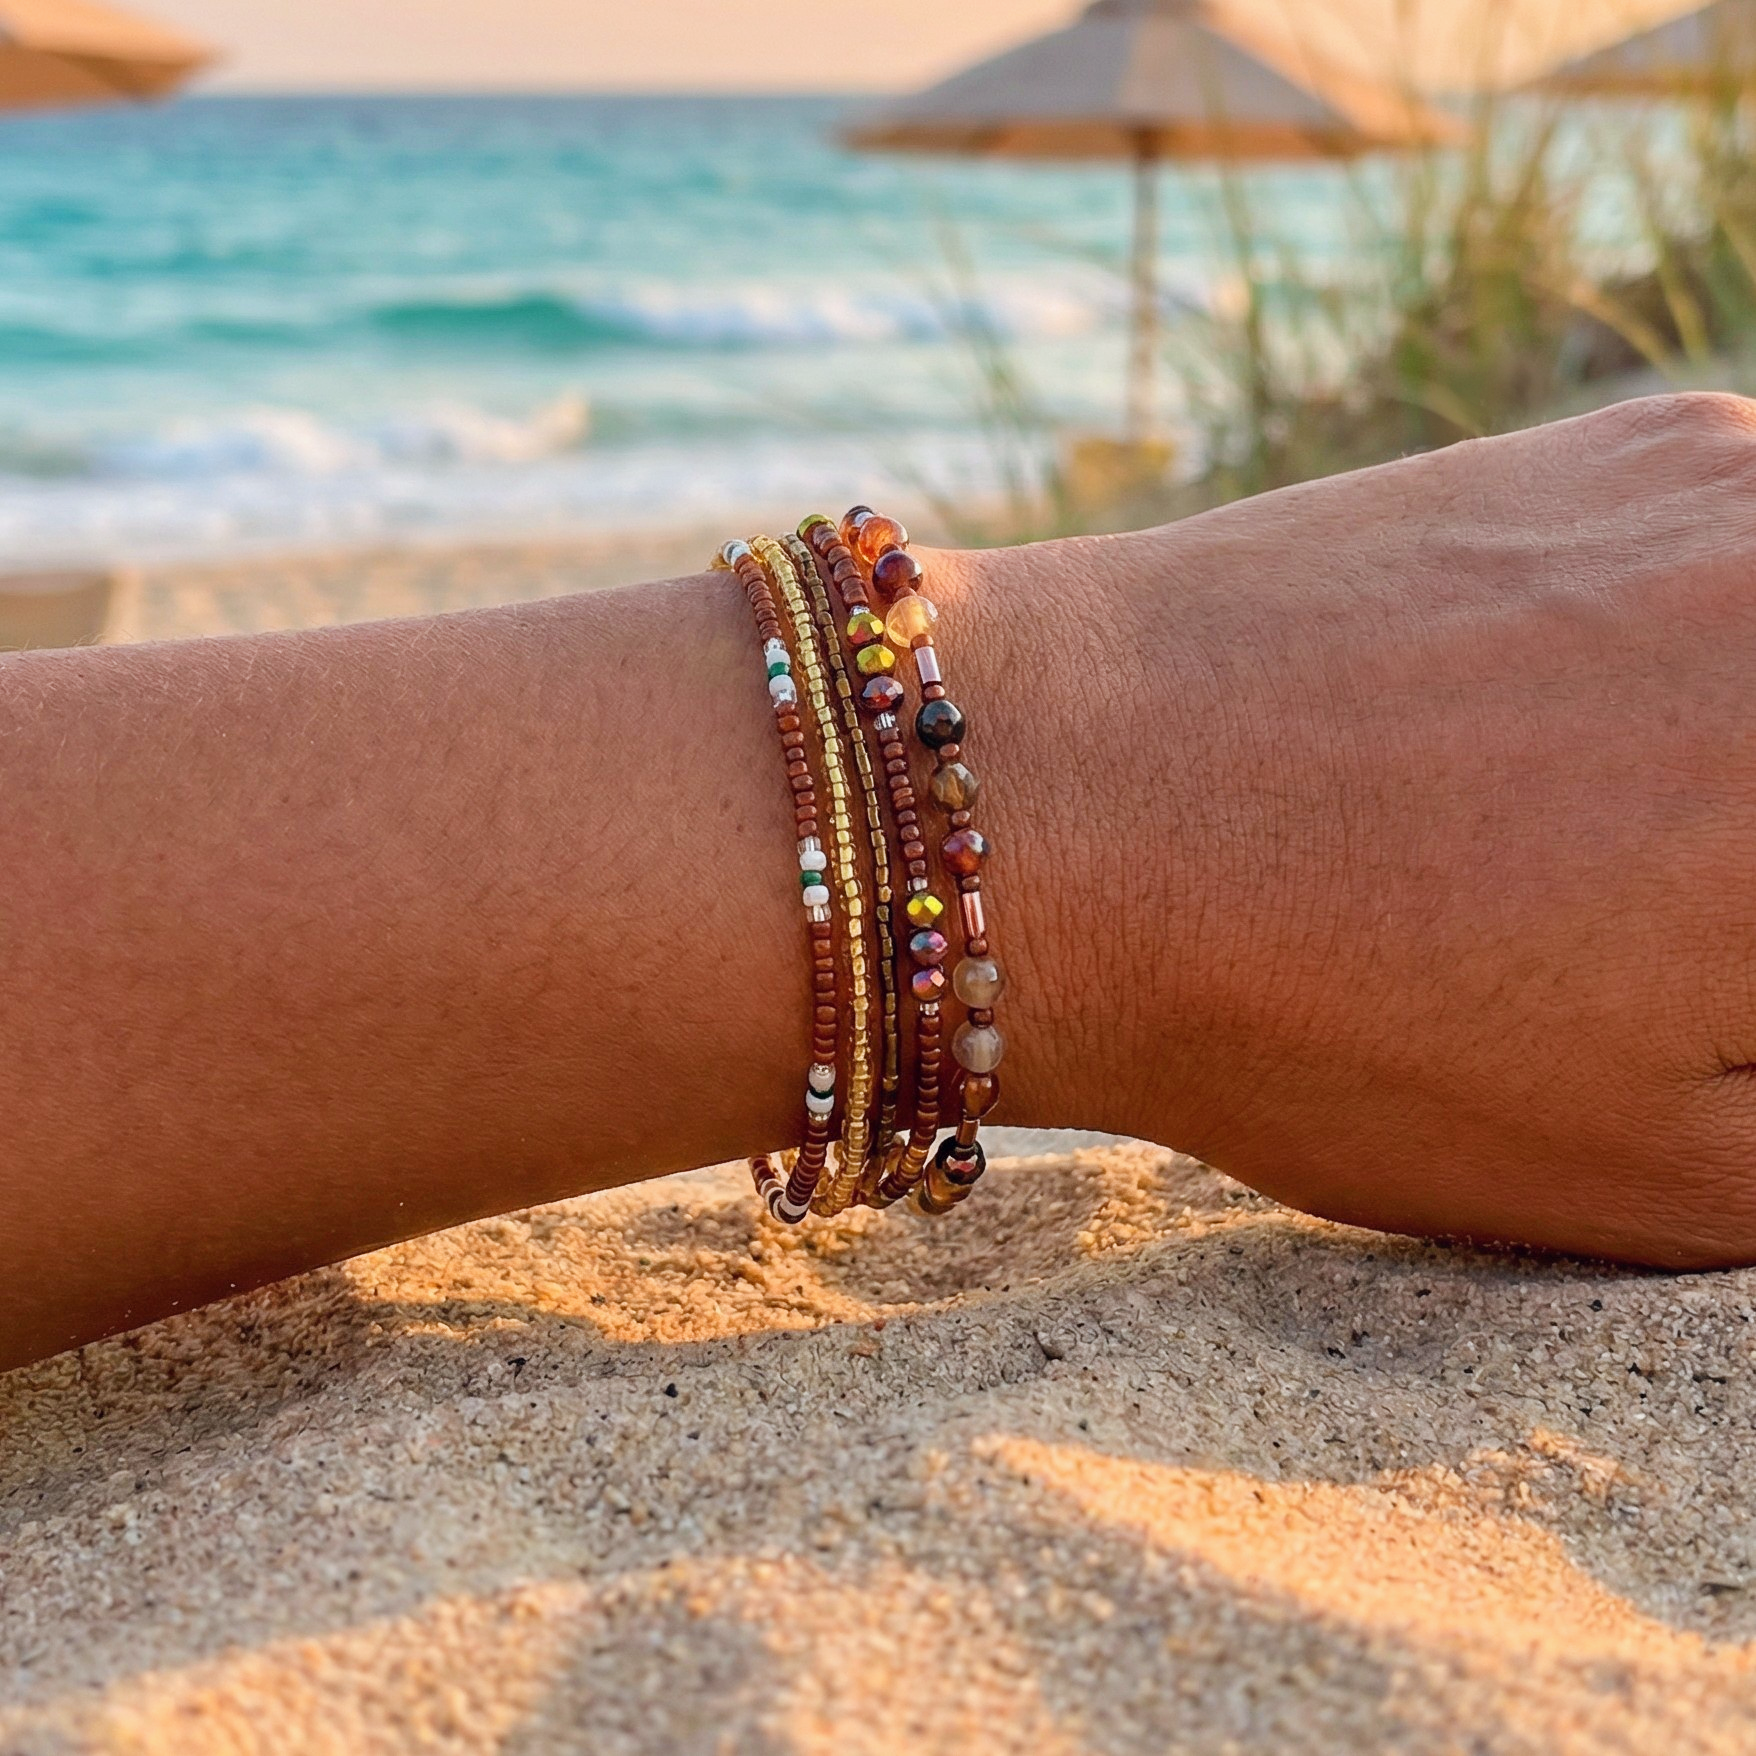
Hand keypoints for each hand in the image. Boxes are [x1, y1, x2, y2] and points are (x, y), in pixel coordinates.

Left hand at [959, 393, 1755, 1265]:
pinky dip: (1731, 641)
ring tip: (1609, 846)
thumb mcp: (1663, 1167)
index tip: (1705, 987)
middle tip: (1668, 929)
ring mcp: (1750, 484)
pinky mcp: (1623, 442)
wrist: (1063, 801)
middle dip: (1745, 877)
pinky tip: (1600, 729)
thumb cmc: (1335, 1018)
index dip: (1753, 962)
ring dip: (1738, 767)